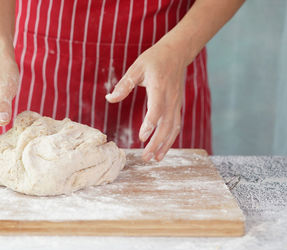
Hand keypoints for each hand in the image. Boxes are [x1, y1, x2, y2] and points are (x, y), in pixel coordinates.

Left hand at [106, 41, 186, 161]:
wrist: (177, 52)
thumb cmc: (154, 59)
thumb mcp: (137, 67)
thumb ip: (124, 84)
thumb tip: (109, 98)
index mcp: (160, 87)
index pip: (157, 109)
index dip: (150, 124)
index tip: (141, 137)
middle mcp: (171, 98)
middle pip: (166, 125)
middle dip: (156, 143)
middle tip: (145, 157)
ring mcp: (176, 103)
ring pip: (173, 128)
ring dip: (164, 145)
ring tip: (154, 159)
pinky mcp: (177, 106)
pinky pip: (175, 125)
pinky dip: (170, 139)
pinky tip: (161, 150)